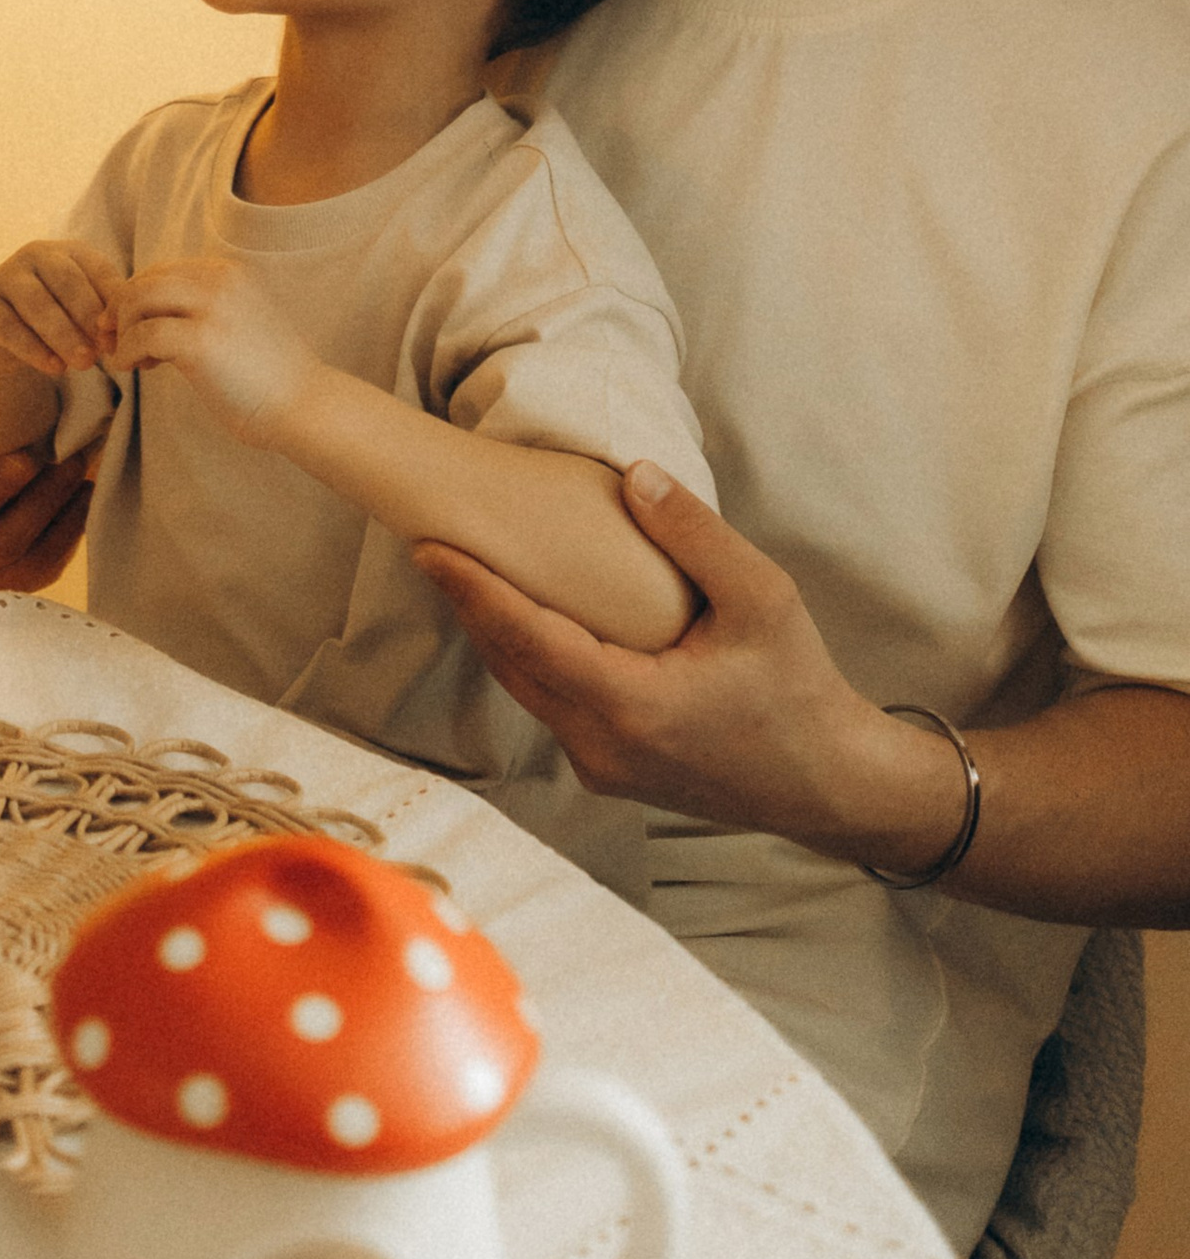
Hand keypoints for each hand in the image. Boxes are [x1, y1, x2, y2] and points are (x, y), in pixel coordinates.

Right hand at [0, 237, 124, 379]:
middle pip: (67, 281)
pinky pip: (9, 327)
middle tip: (105, 350)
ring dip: (64, 334)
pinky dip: (34, 349)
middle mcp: (35, 255)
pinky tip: (55, 368)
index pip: (98, 269)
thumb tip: (127, 342)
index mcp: (69, 251)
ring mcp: (4, 276)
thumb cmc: (56, 320)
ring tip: (84, 363)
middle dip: (88, 316)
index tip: (124, 335)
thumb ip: (104, 320)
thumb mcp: (82, 314)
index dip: (113, 302)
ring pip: (37, 303)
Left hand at [111, 255, 313, 439]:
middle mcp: (219, 280)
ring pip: (137, 300)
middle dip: (120, 310)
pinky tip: (131, 368)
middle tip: (113, 340)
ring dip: (122, 331)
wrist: (305, 407)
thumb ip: (202, 309)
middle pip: (144, 280)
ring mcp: (211, 308)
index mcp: (229, 273)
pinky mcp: (200, 342)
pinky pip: (143, 335)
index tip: (130, 327)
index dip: (138, 297)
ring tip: (128, 360)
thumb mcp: (239, 322)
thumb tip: (148, 315)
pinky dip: (127, 351)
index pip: (163, 271)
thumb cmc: (270, 376)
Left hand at [416, 462, 965, 868]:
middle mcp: (602, 747)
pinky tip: (521, 617)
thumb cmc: (800, 688)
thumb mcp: (762, 598)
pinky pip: (550, 706)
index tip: (428, 546)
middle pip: (512, 664)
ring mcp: (603, 767)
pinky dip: (527, 659)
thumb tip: (634, 474)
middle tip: (429, 540)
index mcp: (631, 707)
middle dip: (468, 604)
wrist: (830, 783)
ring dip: (494, 633)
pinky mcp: (612, 771)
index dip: (474, 591)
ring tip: (461, 570)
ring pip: (525, 690)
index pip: (529, 639)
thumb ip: (694, 534)